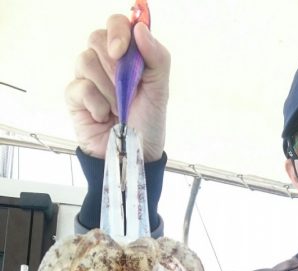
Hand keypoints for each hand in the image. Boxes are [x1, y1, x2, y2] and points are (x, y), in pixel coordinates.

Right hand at [65, 14, 169, 161]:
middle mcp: (105, 63)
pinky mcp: (75, 97)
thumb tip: (140, 29)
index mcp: (127, 56)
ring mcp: (87, 78)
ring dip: (108, 89)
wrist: (134, 155)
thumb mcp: (160, 90)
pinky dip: (96, 104)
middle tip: (125, 89)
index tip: (121, 51)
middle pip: (96, 38)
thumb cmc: (147, 123)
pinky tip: (104, 116)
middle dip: (114, 66)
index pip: (117, 25)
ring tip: (117, 108)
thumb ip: (157, 58)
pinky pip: (79, 87)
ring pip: (85, 61)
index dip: (118, 31)